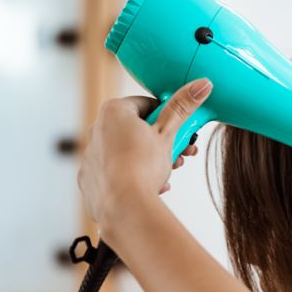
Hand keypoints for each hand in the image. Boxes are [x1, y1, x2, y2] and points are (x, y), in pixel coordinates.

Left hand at [77, 78, 212, 227]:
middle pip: (138, 128)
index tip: (180, 130)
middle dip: (163, 141)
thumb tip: (201, 84)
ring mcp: (91, 155)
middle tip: (180, 153)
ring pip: (128, 151)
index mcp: (114, 111)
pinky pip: (117, 172)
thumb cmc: (143, 167)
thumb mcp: (169, 132)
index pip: (147, 104)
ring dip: (151, 159)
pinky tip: (151, 186)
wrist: (124, 206)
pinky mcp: (90, 178)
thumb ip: (183, 106)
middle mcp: (97, 129)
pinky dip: (134, 176)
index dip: (168, 117)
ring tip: (168, 172)